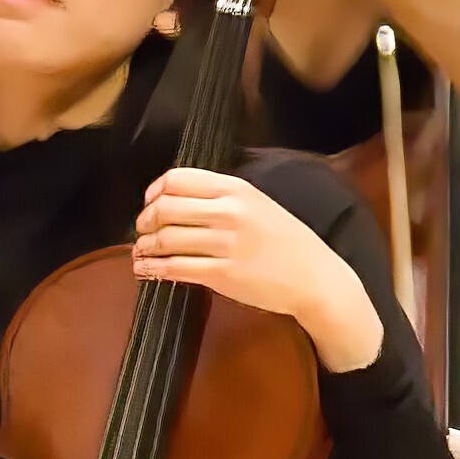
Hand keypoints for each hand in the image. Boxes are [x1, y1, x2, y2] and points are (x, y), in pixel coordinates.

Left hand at [137, 163, 383, 371]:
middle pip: (165, 207)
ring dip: (145, 245)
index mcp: (238, 190)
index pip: (178, 179)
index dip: (155, 191)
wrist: (318, 279)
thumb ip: (223, 198)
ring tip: (141, 251)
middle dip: (145, 219)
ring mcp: (226, 244)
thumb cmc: (288, 242)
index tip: (149, 202)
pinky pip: (175, 267)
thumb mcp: (260, 205)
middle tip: (142, 229)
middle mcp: (230, 213)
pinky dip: (153, 268)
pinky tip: (145, 269)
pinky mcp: (222, 274)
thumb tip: (177, 198)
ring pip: (166, 238)